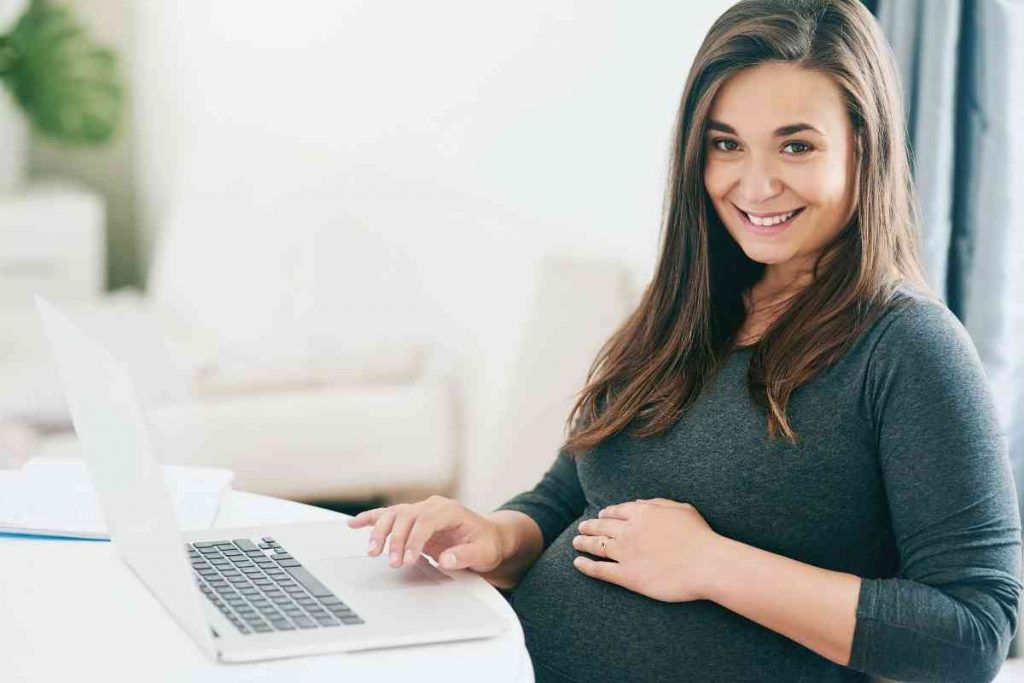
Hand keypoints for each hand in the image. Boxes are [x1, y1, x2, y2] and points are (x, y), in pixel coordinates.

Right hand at [346, 495, 507, 573]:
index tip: (408, 559)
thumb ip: (465, 556)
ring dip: (380, 531)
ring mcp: (421, 510)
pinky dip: (371, 519)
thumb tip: (445, 558)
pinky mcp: (412, 518)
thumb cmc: (486, 544)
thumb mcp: (484, 553)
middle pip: (406, 516)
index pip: (426, 520)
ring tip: (373, 551)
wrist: (488, 537)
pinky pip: (388, 515)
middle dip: (396, 539)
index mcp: (450, 510)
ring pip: (394, 514)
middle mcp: (433, 506)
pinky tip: (354, 524)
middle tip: (391, 562)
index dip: (415, 539)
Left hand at [572, 497, 722, 602]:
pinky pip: (600, 570)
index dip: (606, 513)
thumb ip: (658, 503)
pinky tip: (577, 563)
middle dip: (590, 526)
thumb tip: (638, 502)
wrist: (705, 564)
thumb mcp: (681, 509)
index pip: (617, 511)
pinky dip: (586, 566)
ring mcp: (626, 553)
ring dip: (583, 543)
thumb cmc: (700, 536)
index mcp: (642, 513)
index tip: (600, 515)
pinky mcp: (627, 575)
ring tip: (575, 542)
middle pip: (602, 527)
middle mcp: (629, 530)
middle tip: (581, 527)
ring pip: (597, 546)